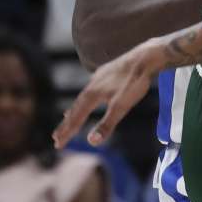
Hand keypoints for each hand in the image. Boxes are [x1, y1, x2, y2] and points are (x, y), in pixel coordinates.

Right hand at [52, 36, 168, 147]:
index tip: (58, 144)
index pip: (76, 118)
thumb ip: (107, 124)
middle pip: (75, 108)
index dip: (67, 132)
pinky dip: (86, 97)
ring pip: (83, 97)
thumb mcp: (121, 107)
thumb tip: (91, 142)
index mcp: (92, 95)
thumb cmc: (134, 83)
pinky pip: (91, 87)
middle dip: (66, 124)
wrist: (146, 57)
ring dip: (74, 109)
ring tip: (67, 117)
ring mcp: (98, 77)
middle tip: (56, 137)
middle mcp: (91, 85)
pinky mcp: (107, 71)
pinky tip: (89, 95)